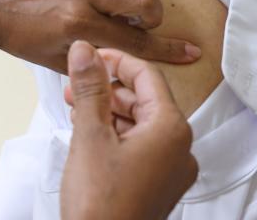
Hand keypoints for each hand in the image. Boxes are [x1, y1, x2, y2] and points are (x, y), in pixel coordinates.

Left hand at [0, 0, 200, 72]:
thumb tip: (135, 63)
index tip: (192, 52)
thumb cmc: (24, 38)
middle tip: (142, 26)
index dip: (167, 50)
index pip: (134, 40)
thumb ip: (99, 63)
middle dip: (155, 16)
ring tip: (134, 6)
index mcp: (77, 25)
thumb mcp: (59, 63)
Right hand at [61, 41, 197, 219]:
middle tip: (76, 83)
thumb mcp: (89, 135)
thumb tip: (85, 51)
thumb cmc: (101, 205)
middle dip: (107, 88)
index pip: (147, 77)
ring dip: (108, 111)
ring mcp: (170, 171)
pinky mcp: (157, 185)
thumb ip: (89, 88)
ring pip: (140, 124)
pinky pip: (140, 146)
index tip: (90, 55)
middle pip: (145, 100)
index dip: (116, 61)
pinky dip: (115, 134)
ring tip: (76, 107)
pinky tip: (88, 133)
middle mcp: (180, 149)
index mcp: (171, 130)